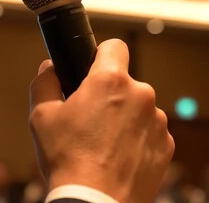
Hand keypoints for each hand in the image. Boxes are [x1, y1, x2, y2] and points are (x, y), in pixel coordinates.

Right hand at [29, 39, 174, 202]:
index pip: (114, 47)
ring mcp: (157, 120)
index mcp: (111, 82)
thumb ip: (45, 82)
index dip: (102, 55)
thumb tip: (50, 68)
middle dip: (111, 95)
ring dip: (126, 118)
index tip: (96, 67)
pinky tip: (121, 156)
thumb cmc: (69, 160)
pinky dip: (139, 139)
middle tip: (92, 119)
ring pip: (139, 109)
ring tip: (106, 144)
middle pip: (126, 84)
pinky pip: (150, 132)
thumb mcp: (42, 117)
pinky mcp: (166, 144)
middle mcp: (141, 95)